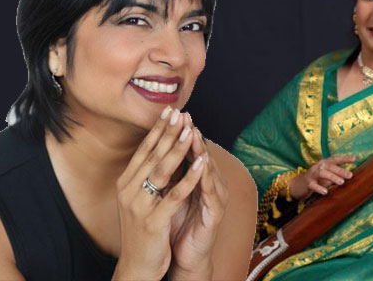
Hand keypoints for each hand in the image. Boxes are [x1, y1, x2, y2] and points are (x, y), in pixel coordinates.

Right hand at [112, 107, 204, 280]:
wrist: (137, 265)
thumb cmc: (143, 229)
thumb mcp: (142, 198)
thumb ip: (148, 175)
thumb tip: (162, 148)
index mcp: (126, 182)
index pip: (144, 149)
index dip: (158, 129)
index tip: (170, 110)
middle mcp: (129, 190)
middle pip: (152, 154)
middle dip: (168, 132)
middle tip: (181, 112)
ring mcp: (139, 205)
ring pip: (161, 171)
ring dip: (177, 148)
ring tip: (191, 130)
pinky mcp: (153, 220)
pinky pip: (174, 195)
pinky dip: (189, 177)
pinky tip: (201, 164)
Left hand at [168, 118, 227, 278]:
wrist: (183, 257)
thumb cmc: (177, 225)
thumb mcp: (169, 195)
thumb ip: (169, 174)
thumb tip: (156, 150)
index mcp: (197, 180)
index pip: (190, 151)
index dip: (182, 133)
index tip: (173, 114)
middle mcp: (209, 185)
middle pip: (201, 155)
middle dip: (192, 135)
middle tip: (184, 116)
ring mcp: (215, 198)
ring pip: (209, 169)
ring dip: (201, 151)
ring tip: (193, 133)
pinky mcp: (216, 213)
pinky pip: (211, 191)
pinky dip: (206, 176)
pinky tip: (201, 163)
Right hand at [289, 155, 354, 199]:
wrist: (298, 185)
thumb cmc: (317, 179)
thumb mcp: (327, 175)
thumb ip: (336, 174)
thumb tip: (350, 176)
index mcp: (324, 163)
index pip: (335, 159)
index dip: (344, 158)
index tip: (354, 159)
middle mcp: (318, 166)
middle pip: (330, 166)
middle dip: (341, 170)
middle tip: (350, 175)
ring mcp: (312, 174)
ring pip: (322, 173)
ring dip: (332, 177)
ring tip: (341, 182)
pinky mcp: (307, 183)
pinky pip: (313, 185)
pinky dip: (319, 188)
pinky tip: (326, 192)